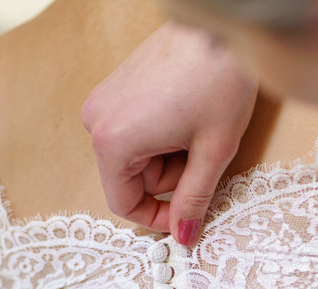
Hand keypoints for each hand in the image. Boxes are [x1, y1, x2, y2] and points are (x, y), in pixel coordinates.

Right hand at [81, 21, 257, 245]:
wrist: (220, 25)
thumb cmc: (217, 80)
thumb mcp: (212, 151)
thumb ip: (194, 199)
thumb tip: (184, 235)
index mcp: (112, 142)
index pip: (124, 204)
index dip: (158, 217)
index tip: (187, 216)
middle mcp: (96, 121)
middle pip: (133, 179)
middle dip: (172, 176)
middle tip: (204, 151)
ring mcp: (104, 100)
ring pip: (138, 155)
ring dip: (170, 154)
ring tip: (199, 126)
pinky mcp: (116, 86)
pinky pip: (136, 130)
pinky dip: (164, 133)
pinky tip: (188, 113)